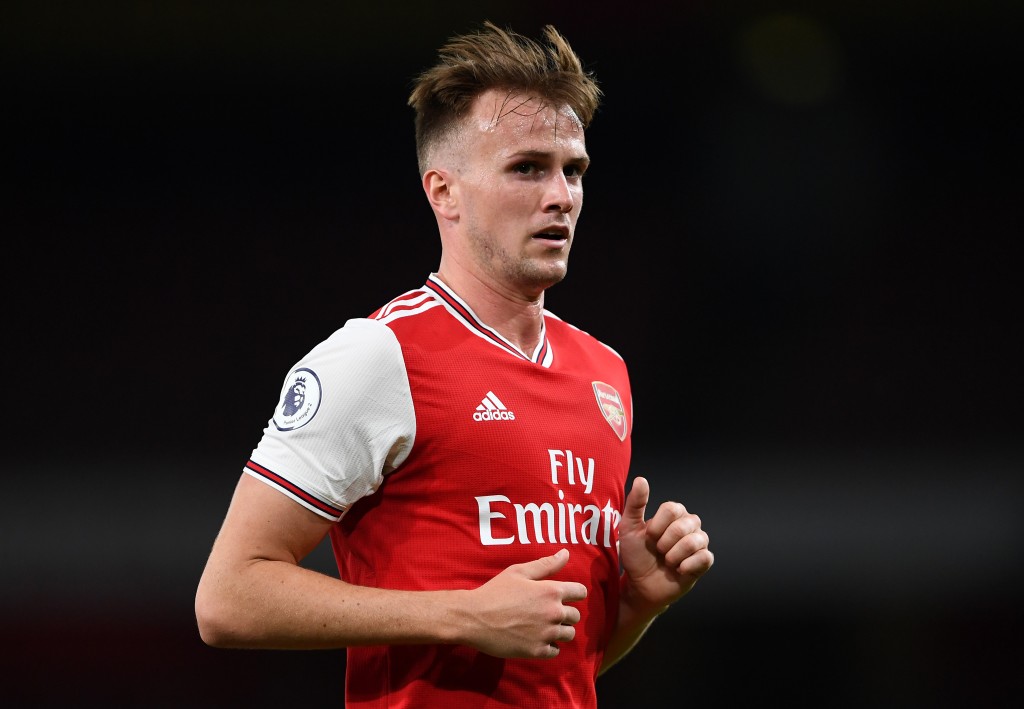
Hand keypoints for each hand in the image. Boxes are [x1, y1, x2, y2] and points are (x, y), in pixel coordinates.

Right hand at [464, 548, 586, 658]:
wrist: (474, 618)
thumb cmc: (495, 592)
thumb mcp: (519, 572)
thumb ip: (546, 564)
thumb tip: (566, 554)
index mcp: (551, 591)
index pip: (581, 592)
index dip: (575, 593)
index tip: (566, 596)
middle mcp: (553, 613)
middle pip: (575, 615)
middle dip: (566, 613)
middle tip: (547, 612)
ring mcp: (546, 634)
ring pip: (568, 634)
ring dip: (560, 630)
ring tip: (543, 626)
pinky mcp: (537, 651)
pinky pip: (555, 651)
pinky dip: (549, 646)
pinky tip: (536, 639)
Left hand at [617, 476, 713, 614]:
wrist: (641, 585)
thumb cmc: (636, 555)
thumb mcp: (629, 528)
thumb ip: (635, 503)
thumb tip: (641, 479)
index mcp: (674, 514)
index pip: (672, 509)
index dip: (657, 526)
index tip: (649, 536)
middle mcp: (690, 525)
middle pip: (684, 525)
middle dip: (665, 542)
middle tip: (659, 551)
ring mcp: (699, 543)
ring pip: (694, 542)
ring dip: (674, 555)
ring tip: (667, 561)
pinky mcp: (704, 562)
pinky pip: (704, 558)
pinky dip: (686, 566)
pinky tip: (678, 570)